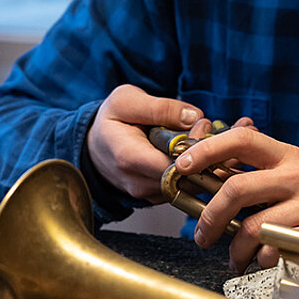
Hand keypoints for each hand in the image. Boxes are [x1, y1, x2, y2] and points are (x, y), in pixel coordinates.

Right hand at [86, 84, 202, 202]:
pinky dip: (194, 170)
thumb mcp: (126, 101)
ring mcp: (148, 194)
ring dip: (201, 162)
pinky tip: (191, 150)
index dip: (195, 147)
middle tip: (204, 127)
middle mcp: (139, 183)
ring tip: (197, 136)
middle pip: (186, 177)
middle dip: (202, 153)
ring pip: (189, 185)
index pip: (174, 165)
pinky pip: (184, 188)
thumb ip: (160, 108)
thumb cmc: (110, 122)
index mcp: (129, 158)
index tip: (200, 124)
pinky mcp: (157, 197)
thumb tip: (193, 117)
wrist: (94, 148)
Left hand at [173, 127, 298, 272]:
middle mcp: (297, 177)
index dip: (207, 149)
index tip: (183, 166)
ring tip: (235, 257)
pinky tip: (262, 262)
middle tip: (202, 234)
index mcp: (287, 155)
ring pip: (252, 228)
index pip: (242, 140)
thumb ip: (260, 169)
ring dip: (235, 249)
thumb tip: (210, 173)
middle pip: (237, 189)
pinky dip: (261, 261)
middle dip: (210, 216)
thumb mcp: (296, 168)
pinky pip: (274, 250)